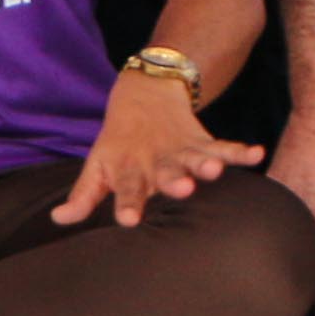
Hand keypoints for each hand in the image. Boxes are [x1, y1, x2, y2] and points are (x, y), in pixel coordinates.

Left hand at [54, 64, 263, 230]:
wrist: (142, 94)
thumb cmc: (117, 144)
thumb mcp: (97, 166)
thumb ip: (83, 196)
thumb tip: (58, 219)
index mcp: (130, 170)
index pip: (128, 190)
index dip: (128, 204)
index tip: (129, 221)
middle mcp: (156, 161)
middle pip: (165, 173)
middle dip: (172, 182)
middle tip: (181, 190)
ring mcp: (181, 151)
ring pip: (194, 158)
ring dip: (205, 164)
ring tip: (215, 171)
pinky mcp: (202, 142)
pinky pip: (224, 147)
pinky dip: (239, 151)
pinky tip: (257, 153)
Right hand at [264, 104, 314, 315]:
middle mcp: (302, 210)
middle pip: (300, 257)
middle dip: (301, 286)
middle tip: (297, 315)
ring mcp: (283, 196)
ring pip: (281, 238)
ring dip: (283, 260)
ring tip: (280, 285)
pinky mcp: (273, 184)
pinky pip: (271, 216)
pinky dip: (271, 232)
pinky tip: (267, 243)